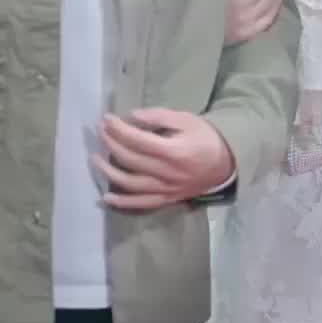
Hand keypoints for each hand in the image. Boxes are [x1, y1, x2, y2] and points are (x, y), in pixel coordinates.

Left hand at [94, 110, 234, 212]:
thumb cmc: (205, 137)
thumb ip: (158, 117)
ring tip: (95, 158)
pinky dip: (122, 203)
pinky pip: (141, 205)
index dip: (118, 129)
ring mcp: (166, 189)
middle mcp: (167, 173)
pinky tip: (106, 197)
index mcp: (173, 151)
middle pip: (130, 159)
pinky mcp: (166, 199)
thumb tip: (131, 117)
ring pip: (131, 184)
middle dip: (111, 144)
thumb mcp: (185, 119)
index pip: (137, 140)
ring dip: (109, 171)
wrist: (226, 163)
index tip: (106, 119)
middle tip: (100, 132)